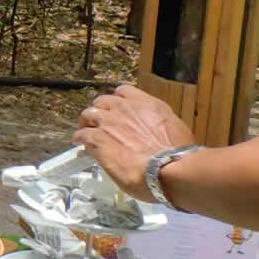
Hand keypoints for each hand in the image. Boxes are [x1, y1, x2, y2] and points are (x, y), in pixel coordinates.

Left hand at [72, 84, 195, 200]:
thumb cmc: (178, 154)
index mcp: (146, 104)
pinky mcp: (97, 139)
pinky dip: (80, 138)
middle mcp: (125, 108)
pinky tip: (80, 144)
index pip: (124, 91)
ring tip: (86, 131)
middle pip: (102, 101)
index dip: (117, 101)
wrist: (168, 167)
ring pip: (89, 114)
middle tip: (100, 123)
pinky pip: (82, 135)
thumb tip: (154, 133)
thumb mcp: (174, 130)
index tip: (117, 110)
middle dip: (100, 110)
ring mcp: (108, 122)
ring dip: (87, 122)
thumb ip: (158, 125)